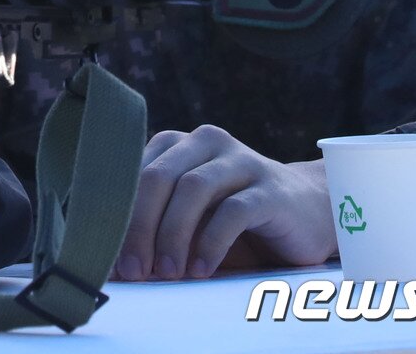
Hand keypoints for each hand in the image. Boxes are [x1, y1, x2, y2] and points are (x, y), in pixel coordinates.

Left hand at [114, 125, 334, 280]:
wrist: (308, 213)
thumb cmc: (235, 221)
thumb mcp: (190, 219)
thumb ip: (155, 230)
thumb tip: (111, 267)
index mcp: (177, 144)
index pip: (134, 172)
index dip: (116, 214)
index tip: (107, 255)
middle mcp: (206, 142)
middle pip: (159, 178)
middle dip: (139, 226)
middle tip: (134, 269)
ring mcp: (241, 161)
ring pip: (193, 189)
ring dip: (173, 234)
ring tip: (167, 273)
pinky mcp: (270, 188)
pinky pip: (233, 211)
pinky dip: (211, 242)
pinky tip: (201, 269)